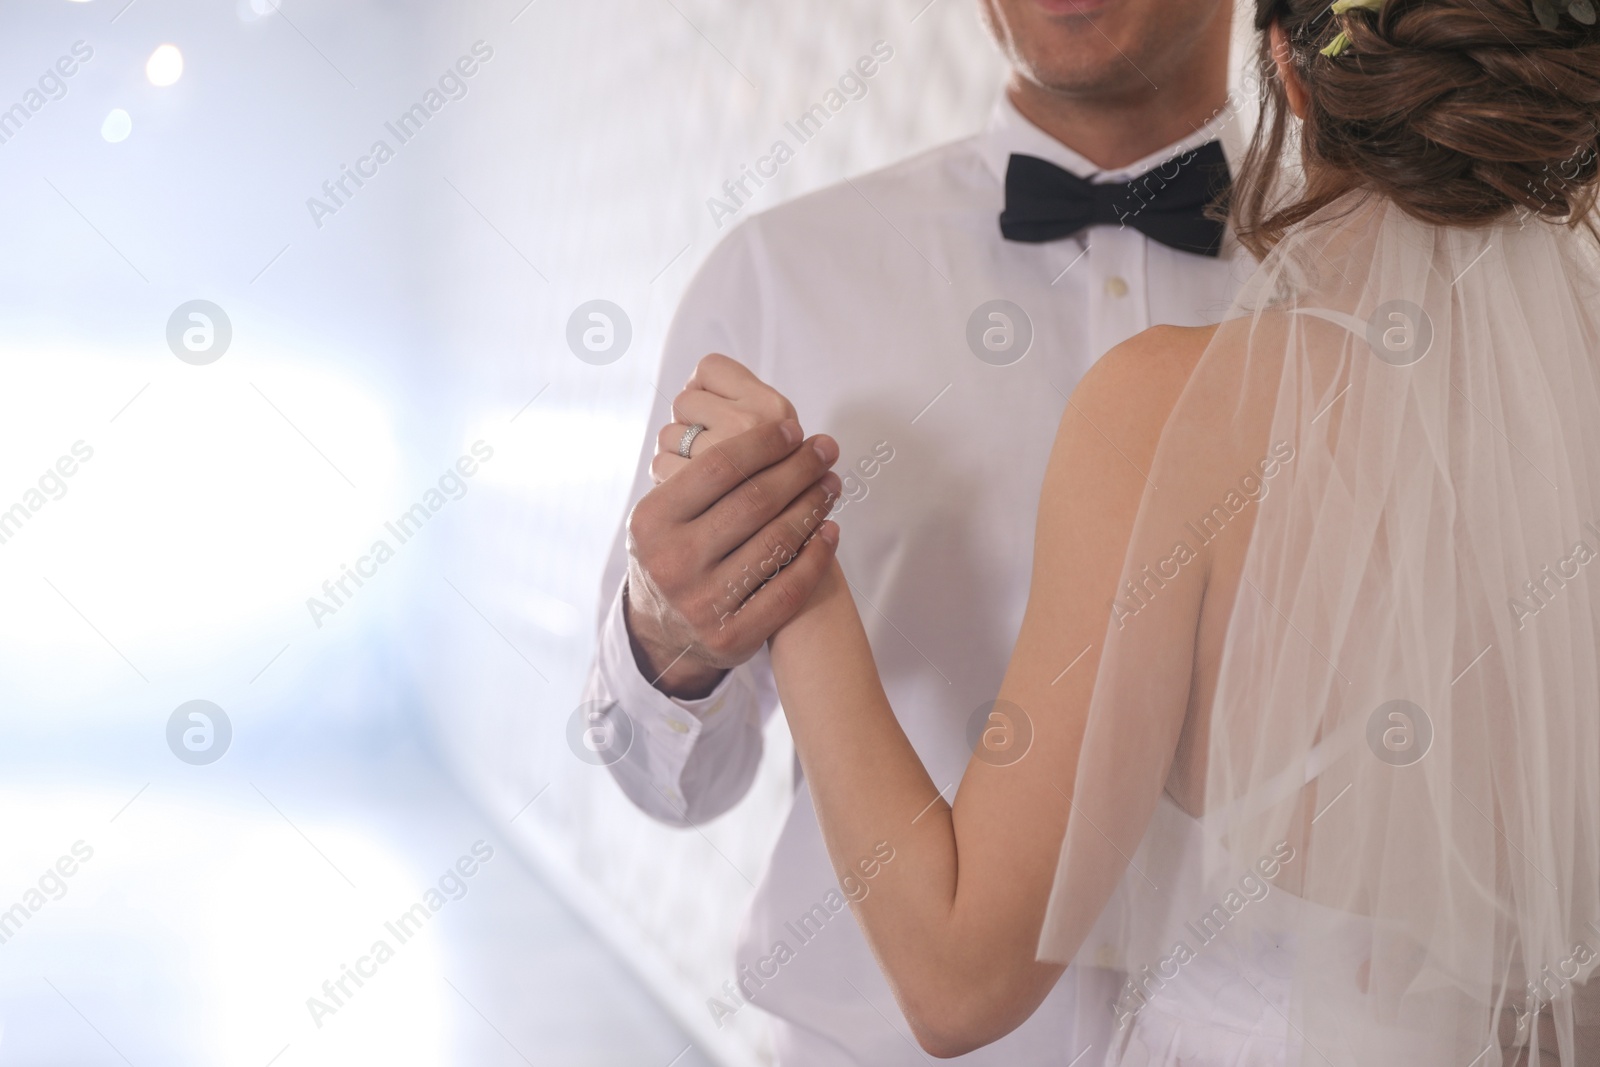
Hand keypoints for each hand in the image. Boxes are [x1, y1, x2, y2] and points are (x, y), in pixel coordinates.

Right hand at [624, 403, 841, 698]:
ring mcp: (702, 603)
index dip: (763, 443)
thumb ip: (698, 475)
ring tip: (831, 484)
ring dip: (814, 506)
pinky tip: (829, 530)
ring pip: (777, 542)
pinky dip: (816, 556)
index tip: (794, 429)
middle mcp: (673, 562)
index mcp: (651, 521)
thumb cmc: (674, 552)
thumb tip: (762, 422)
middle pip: (754, 501)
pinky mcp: (732, 636)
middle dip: (798, 469)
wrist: (663, 633)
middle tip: (826, 449)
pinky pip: (789, 589)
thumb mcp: (664, 513)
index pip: (718, 467)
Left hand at [650, 353, 795, 483]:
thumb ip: (740, 410)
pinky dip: (669, 479)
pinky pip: (662, 466)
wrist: (778, 557)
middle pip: (684, 401)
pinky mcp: (693, 494)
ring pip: (669, 435)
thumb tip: (694, 384)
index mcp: (773, 407)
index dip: (703, 388)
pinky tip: (692, 496)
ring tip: (702, 474)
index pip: (709, 368)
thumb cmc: (775, 493)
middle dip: (689, 422)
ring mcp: (722, 457)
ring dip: (677, 454)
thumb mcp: (777, 443)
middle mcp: (750, 426)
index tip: (711, 409)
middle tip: (705, 442)